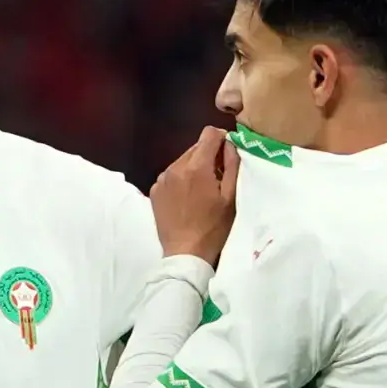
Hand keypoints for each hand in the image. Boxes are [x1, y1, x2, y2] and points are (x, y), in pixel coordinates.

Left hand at [151, 126, 238, 263]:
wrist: (185, 253)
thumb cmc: (214, 227)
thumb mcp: (230, 197)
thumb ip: (231, 165)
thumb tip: (229, 144)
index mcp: (196, 167)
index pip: (209, 134)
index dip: (221, 139)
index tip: (227, 153)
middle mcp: (175, 167)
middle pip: (195, 147)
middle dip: (208, 156)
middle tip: (217, 177)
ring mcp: (162, 179)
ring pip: (183, 160)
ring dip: (194, 168)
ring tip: (202, 190)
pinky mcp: (155, 190)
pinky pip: (171, 175)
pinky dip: (181, 179)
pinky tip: (187, 198)